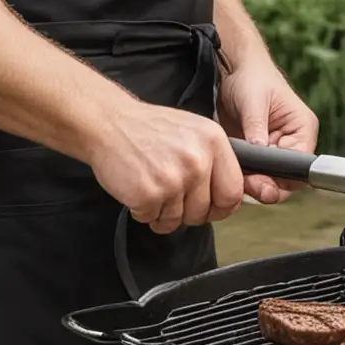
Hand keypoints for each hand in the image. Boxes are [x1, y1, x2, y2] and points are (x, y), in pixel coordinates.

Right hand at [87, 101, 245, 234]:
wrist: (111, 123)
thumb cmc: (151, 129)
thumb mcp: (195, 132)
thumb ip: (215, 159)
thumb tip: (228, 193)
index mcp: (214, 142)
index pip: (233, 191)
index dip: (223, 207)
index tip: (212, 209)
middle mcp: (198, 161)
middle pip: (204, 211)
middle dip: (189, 215)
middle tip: (174, 202)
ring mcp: (174, 179)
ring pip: (177, 220)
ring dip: (163, 214)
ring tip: (153, 190)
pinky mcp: (148, 194)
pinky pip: (152, 220)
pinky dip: (143, 212)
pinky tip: (138, 190)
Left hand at [217, 60, 320, 204]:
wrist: (234, 71)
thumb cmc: (251, 78)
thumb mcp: (254, 102)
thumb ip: (257, 127)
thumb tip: (259, 151)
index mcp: (302, 128)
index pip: (301, 163)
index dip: (283, 178)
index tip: (262, 184)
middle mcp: (293, 141)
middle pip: (288, 178)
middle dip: (268, 185)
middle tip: (247, 186)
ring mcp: (275, 148)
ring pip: (271, 180)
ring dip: (255, 184)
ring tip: (237, 181)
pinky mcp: (259, 153)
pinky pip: (256, 174)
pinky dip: (245, 178)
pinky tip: (233, 175)